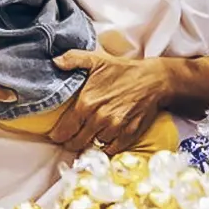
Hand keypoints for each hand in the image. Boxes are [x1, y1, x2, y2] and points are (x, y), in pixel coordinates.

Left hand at [50, 50, 170, 154]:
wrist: (154, 79)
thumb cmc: (124, 71)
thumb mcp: (97, 60)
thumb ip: (73, 59)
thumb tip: (54, 61)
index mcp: (86, 104)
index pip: (62, 131)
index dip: (57, 135)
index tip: (58, 133)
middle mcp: (99, 119)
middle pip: (75, 143)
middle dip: (71, 141)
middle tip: (73, 135)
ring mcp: (115, 129)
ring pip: (93, 146)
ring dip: (90, 142)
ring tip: (91, 134)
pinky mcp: (128, 135)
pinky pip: (111, 150)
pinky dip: (107, 146)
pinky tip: (106, 137)